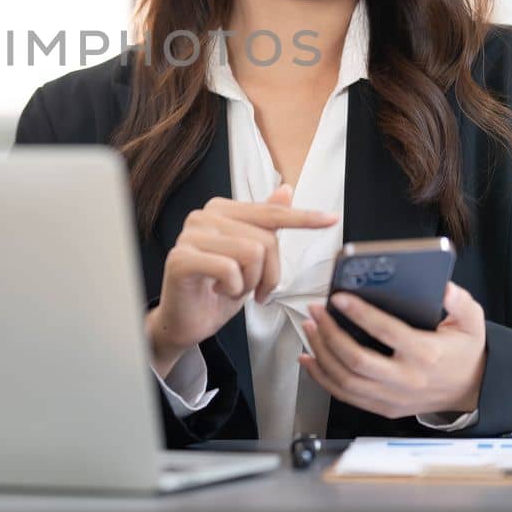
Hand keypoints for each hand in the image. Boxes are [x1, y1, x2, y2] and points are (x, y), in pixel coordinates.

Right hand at [146, 183, 339, 375]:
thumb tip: (286, 189)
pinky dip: (233, 288)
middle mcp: (203, 216)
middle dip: (269, 274)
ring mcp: (190, 236)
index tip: (331, 219)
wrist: (185, 322)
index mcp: (221, 210)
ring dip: (250, 283)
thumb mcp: (249, 258)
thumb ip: (265, 224)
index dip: (303, 218)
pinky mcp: (181, 259)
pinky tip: (219, 290)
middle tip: (254, 290)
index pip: (271, 212)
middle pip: (265, 239)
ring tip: (233, 288)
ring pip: (251, 253)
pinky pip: (228, 269)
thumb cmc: (216, 290)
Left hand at [298, 281, 486, 420]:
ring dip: (321, 353)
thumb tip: (445, 288)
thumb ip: (460, 302)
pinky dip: (323, 378)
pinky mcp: (385, 407)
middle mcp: (407, 379)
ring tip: (309, 329)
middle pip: (357, 360)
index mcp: (426, 354)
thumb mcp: (472, 322)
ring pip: (346, 380)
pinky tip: (310, 359)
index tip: (339, 298)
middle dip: (329, 333)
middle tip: (315, 312)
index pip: (386, 332)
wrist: (471, 389)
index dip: (359, 314)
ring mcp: (393, 397)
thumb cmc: (464, 352)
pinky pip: (346, 396)